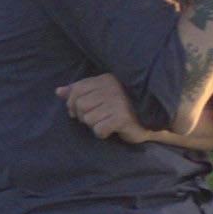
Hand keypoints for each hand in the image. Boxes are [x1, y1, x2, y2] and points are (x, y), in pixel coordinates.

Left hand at [57, 74, 171, 144]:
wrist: (154, 119)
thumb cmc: (125, 107)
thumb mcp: (101, 95)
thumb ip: (79, 91)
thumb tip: (58, 91)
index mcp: (105, 80)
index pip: (76, 90)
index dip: (72, 104)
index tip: (78, 112)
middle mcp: (111, 88)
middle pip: (80, 106)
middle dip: (83, 117)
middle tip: (96, 120)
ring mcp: (118, 103)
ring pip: (88, 119)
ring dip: (94, 125)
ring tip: (107, 123)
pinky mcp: (122, 118)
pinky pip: (99, 129)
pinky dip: (102, 133)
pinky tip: (112, 131)